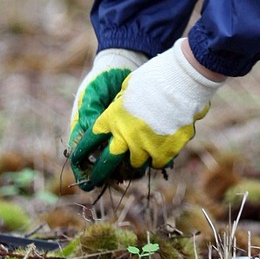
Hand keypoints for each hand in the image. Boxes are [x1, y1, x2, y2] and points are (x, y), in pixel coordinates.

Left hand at [68, 39, 223, 188]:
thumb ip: (121, 106)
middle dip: (100, 173)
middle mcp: (126, 136)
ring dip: (137, 158)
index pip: (91, 140)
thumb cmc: (155, 77)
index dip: (83, 151)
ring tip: (141, 152)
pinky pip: (158, 163)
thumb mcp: (128, 88)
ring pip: (137, 164)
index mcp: (113, 118)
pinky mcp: (166, 152)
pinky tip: (162, 148)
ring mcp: (147, 146)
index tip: (78, 159)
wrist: (182, 81)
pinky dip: (159, 158)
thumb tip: (119, 114)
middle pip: (108, 163)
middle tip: (95, 181)